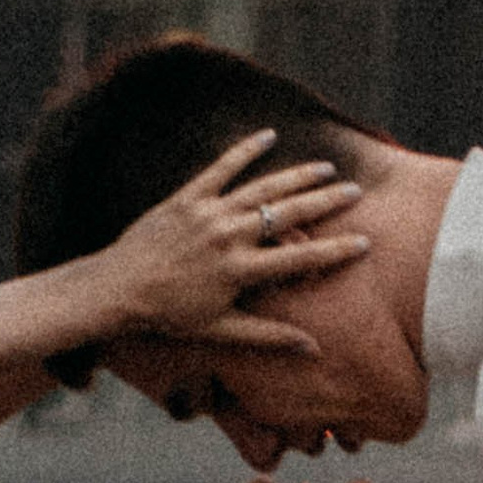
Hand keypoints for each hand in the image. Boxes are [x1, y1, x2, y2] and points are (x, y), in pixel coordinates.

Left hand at [83, 131, 366, 354]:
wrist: (118, 289)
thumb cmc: (168, 315)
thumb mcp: (220, 330)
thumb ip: (268, 335)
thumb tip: (312, 347)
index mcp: (240, 270)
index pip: (300, 257)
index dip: (335, 250)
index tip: (364, 241)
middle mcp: (229, 236)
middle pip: (288, 213)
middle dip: (325, 200)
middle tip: (354, 191)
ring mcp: (209, 213)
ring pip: (262, 188)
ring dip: (296, 175)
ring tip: (325, 167)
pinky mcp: (188, 197)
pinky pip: (221, 168)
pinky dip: (244, 150)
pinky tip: (268, 135)